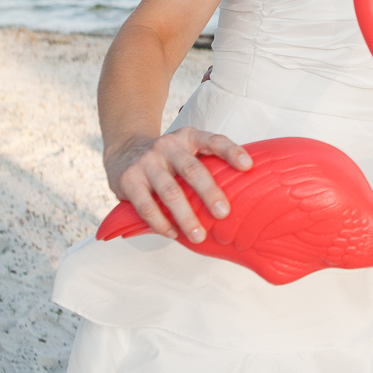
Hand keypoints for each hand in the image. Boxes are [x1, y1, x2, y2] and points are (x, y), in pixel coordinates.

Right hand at [106, 127, 251, 242]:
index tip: (248, 166)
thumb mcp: (187, 150)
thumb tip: (242, 194)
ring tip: (198, 236)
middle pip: (192, 170)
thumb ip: (208, 164)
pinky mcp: (129, 180)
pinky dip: (160, 223)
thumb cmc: (168, 157)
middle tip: (223, 213)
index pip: (214, 141)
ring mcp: (147, 162)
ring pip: (170, 192)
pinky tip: (172, 234)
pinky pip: (146, 206)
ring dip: (185, 217)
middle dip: (209, 192)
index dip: (231, 151)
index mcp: (189, 137)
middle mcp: (168, 146)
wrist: (124, 150)